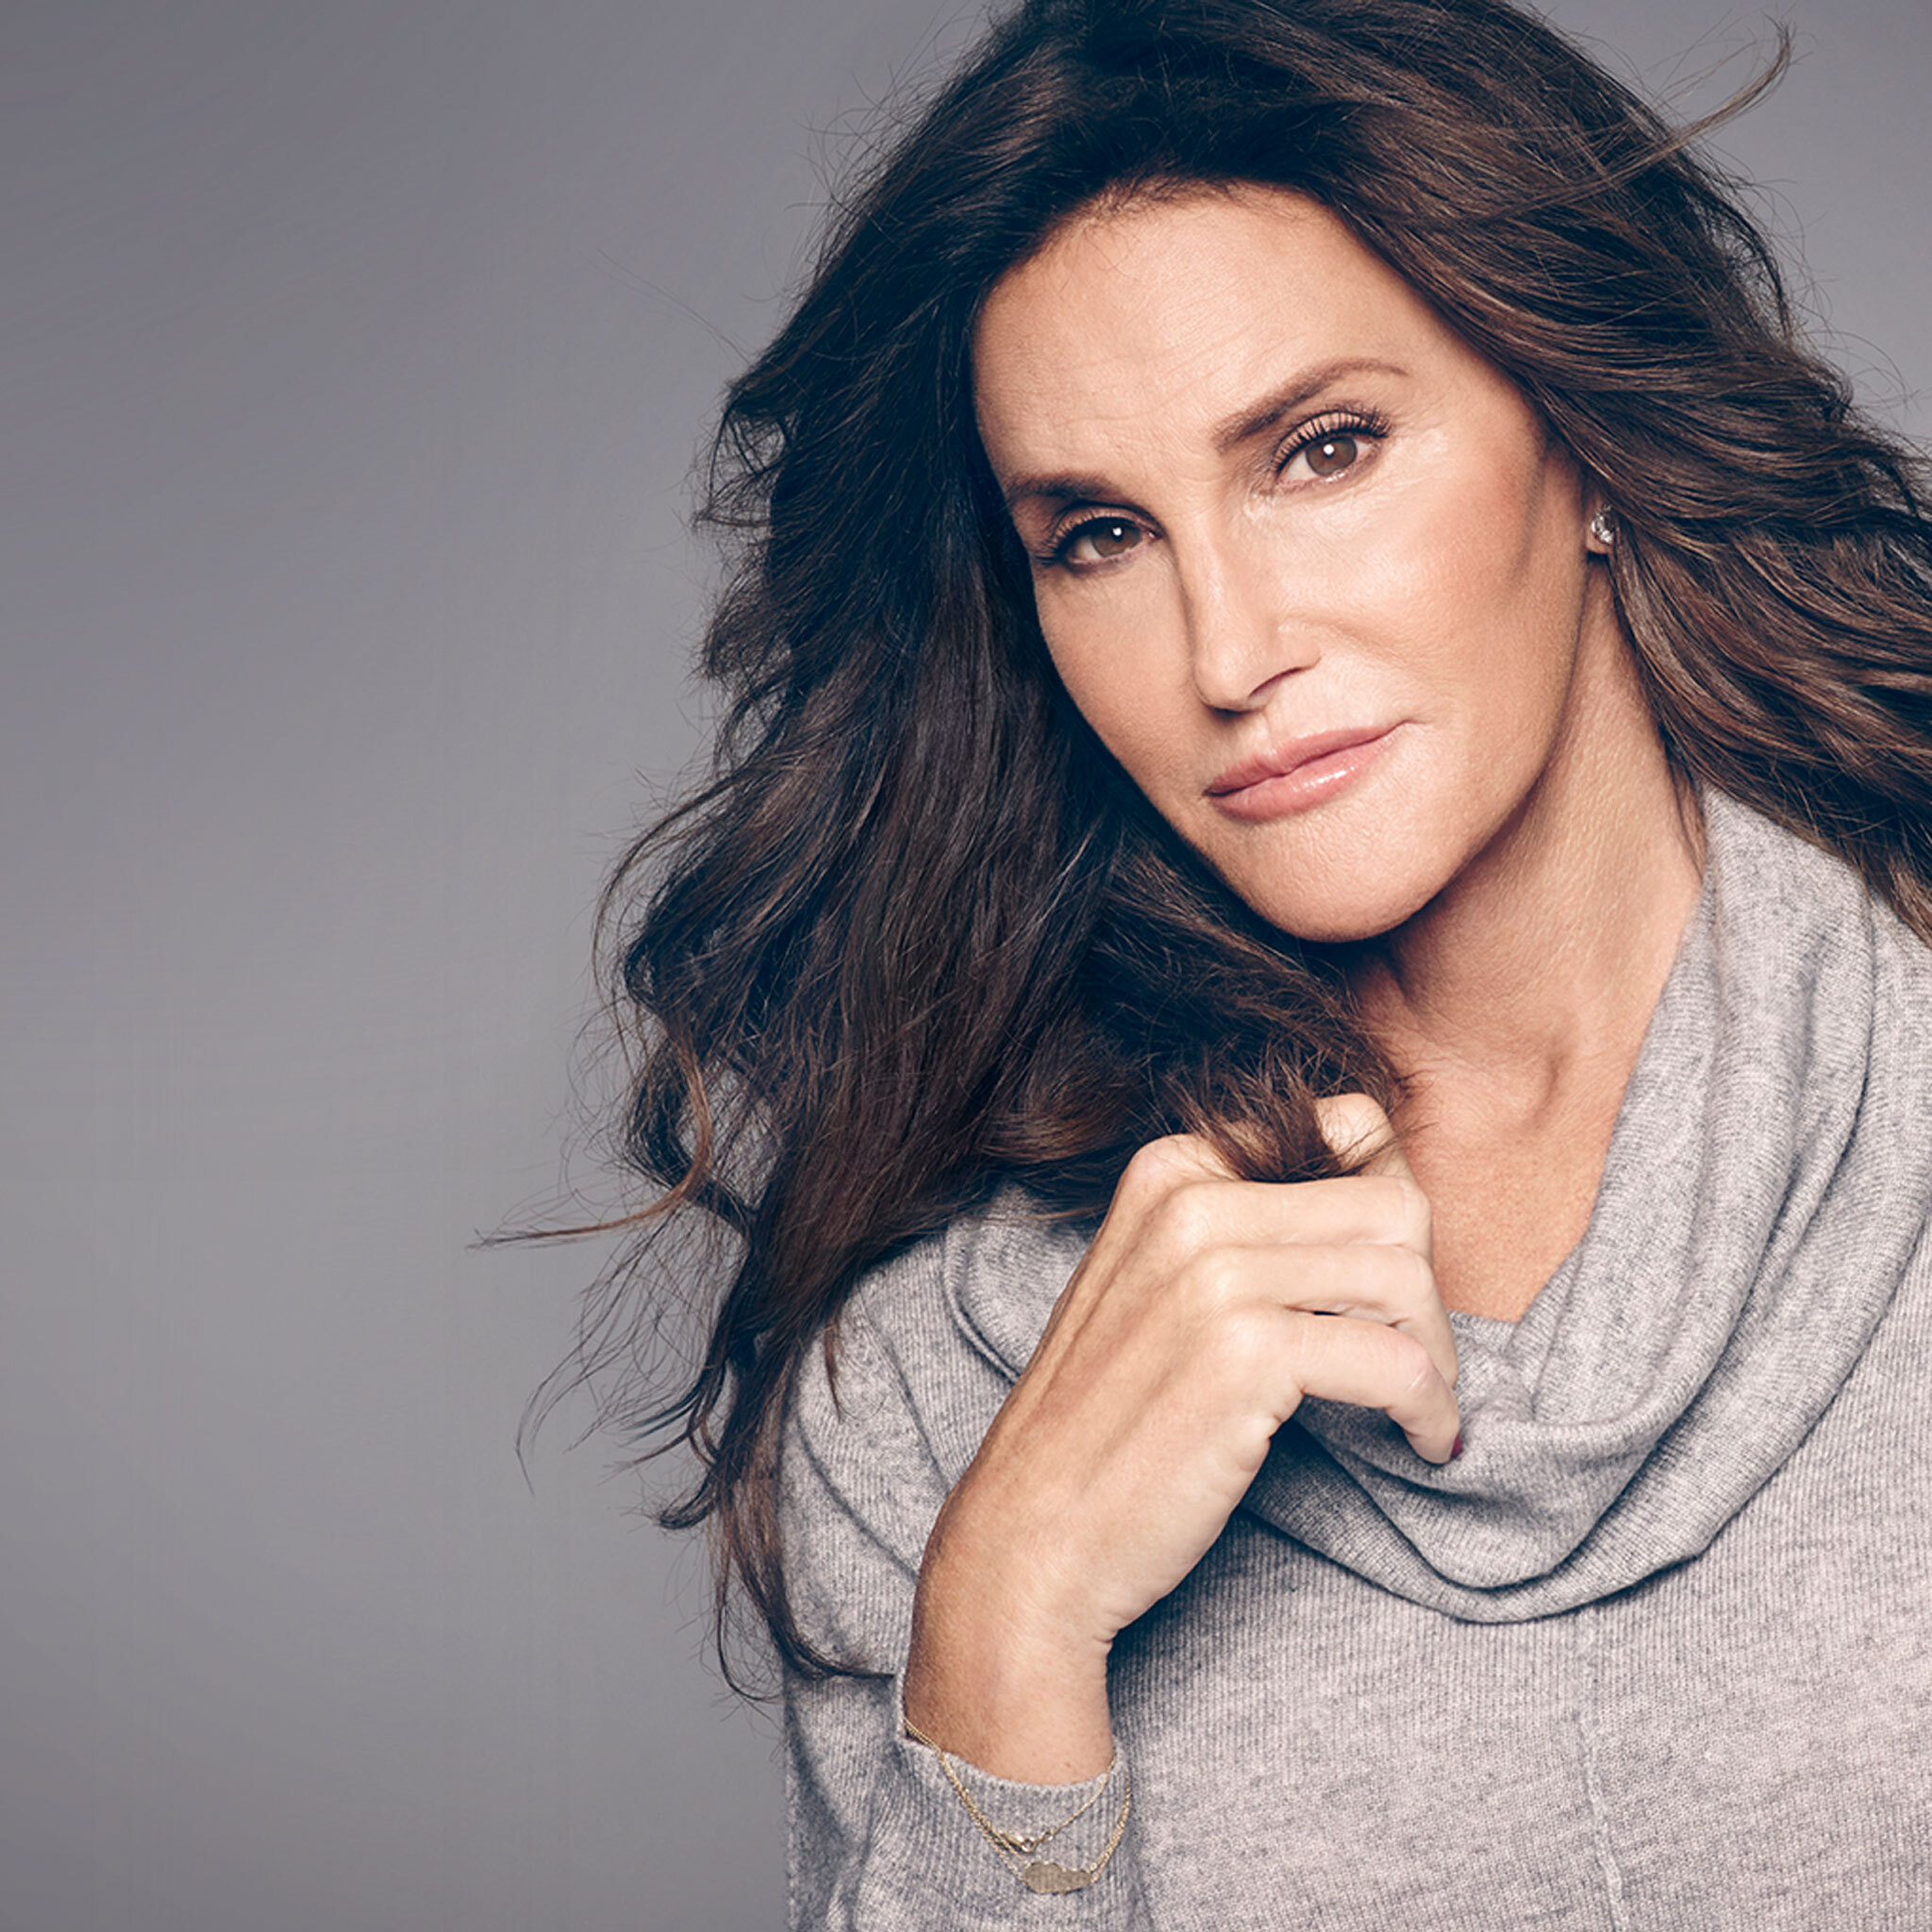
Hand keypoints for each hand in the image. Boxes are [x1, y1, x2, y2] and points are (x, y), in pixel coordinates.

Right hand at [903, 1095, 1457, 1780]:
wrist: (1031, 1535)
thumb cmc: (1107, 1423)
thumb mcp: (1157, 1287)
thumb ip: (1243, 1232)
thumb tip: (1387, 1202)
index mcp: (1171, 1170)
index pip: (1351, 1130)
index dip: (1396, 1217)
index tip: (1395, 1293)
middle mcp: (1190, 1200)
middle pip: (1392, 1204)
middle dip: (1428, 1288)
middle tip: (1421, 1362)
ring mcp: (1213, 1272)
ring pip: (1405, 1277)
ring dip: (1437, 1354)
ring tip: (1424, 1408)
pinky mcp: (1245, 1354)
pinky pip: (1398, 1362)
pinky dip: (1430, 1408)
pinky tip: (1422, 1442)